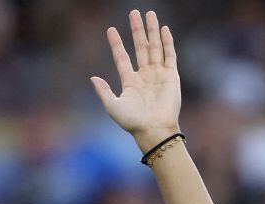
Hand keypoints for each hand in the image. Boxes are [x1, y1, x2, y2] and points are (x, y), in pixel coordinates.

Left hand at [91, 10, 181, 152]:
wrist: (154, 130)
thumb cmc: (132, 122)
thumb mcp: (113, 106)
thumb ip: (103, 91)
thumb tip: (93, 77)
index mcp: (130, 82)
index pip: (122, 57)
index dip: (116, 44)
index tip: (111, 30)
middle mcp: (144, 75)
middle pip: (140, 47)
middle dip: (137, 30)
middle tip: (134, 12)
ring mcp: (158, 75)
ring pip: (155, 47)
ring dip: (152, 31)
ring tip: (149, 14)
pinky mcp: (171, 77)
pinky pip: (169, 55)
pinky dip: (167, 42)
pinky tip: (164, 29)